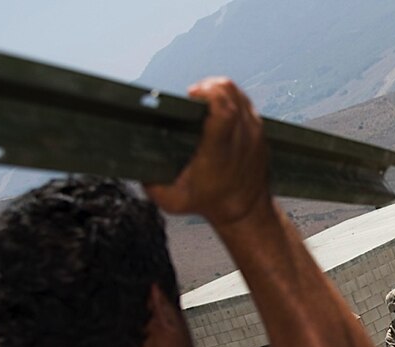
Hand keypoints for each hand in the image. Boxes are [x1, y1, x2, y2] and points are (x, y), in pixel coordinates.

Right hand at [145, 77, 272, 229]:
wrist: (247, 211)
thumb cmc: (210, 203)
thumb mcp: (173, 200)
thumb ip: (151, 185)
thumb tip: (134, 165)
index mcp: (219, 152)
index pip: (224, 110)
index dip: (208, 93)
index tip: (191, 95)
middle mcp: (241, 139)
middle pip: (230, 94)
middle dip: (208, 86)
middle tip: (193, 97)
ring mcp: (254, 133)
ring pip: (239, 93)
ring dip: (218, 89)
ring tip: (203, 99)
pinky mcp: (260, 131)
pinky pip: (245, 101)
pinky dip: (230, 97)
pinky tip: (217, 106)